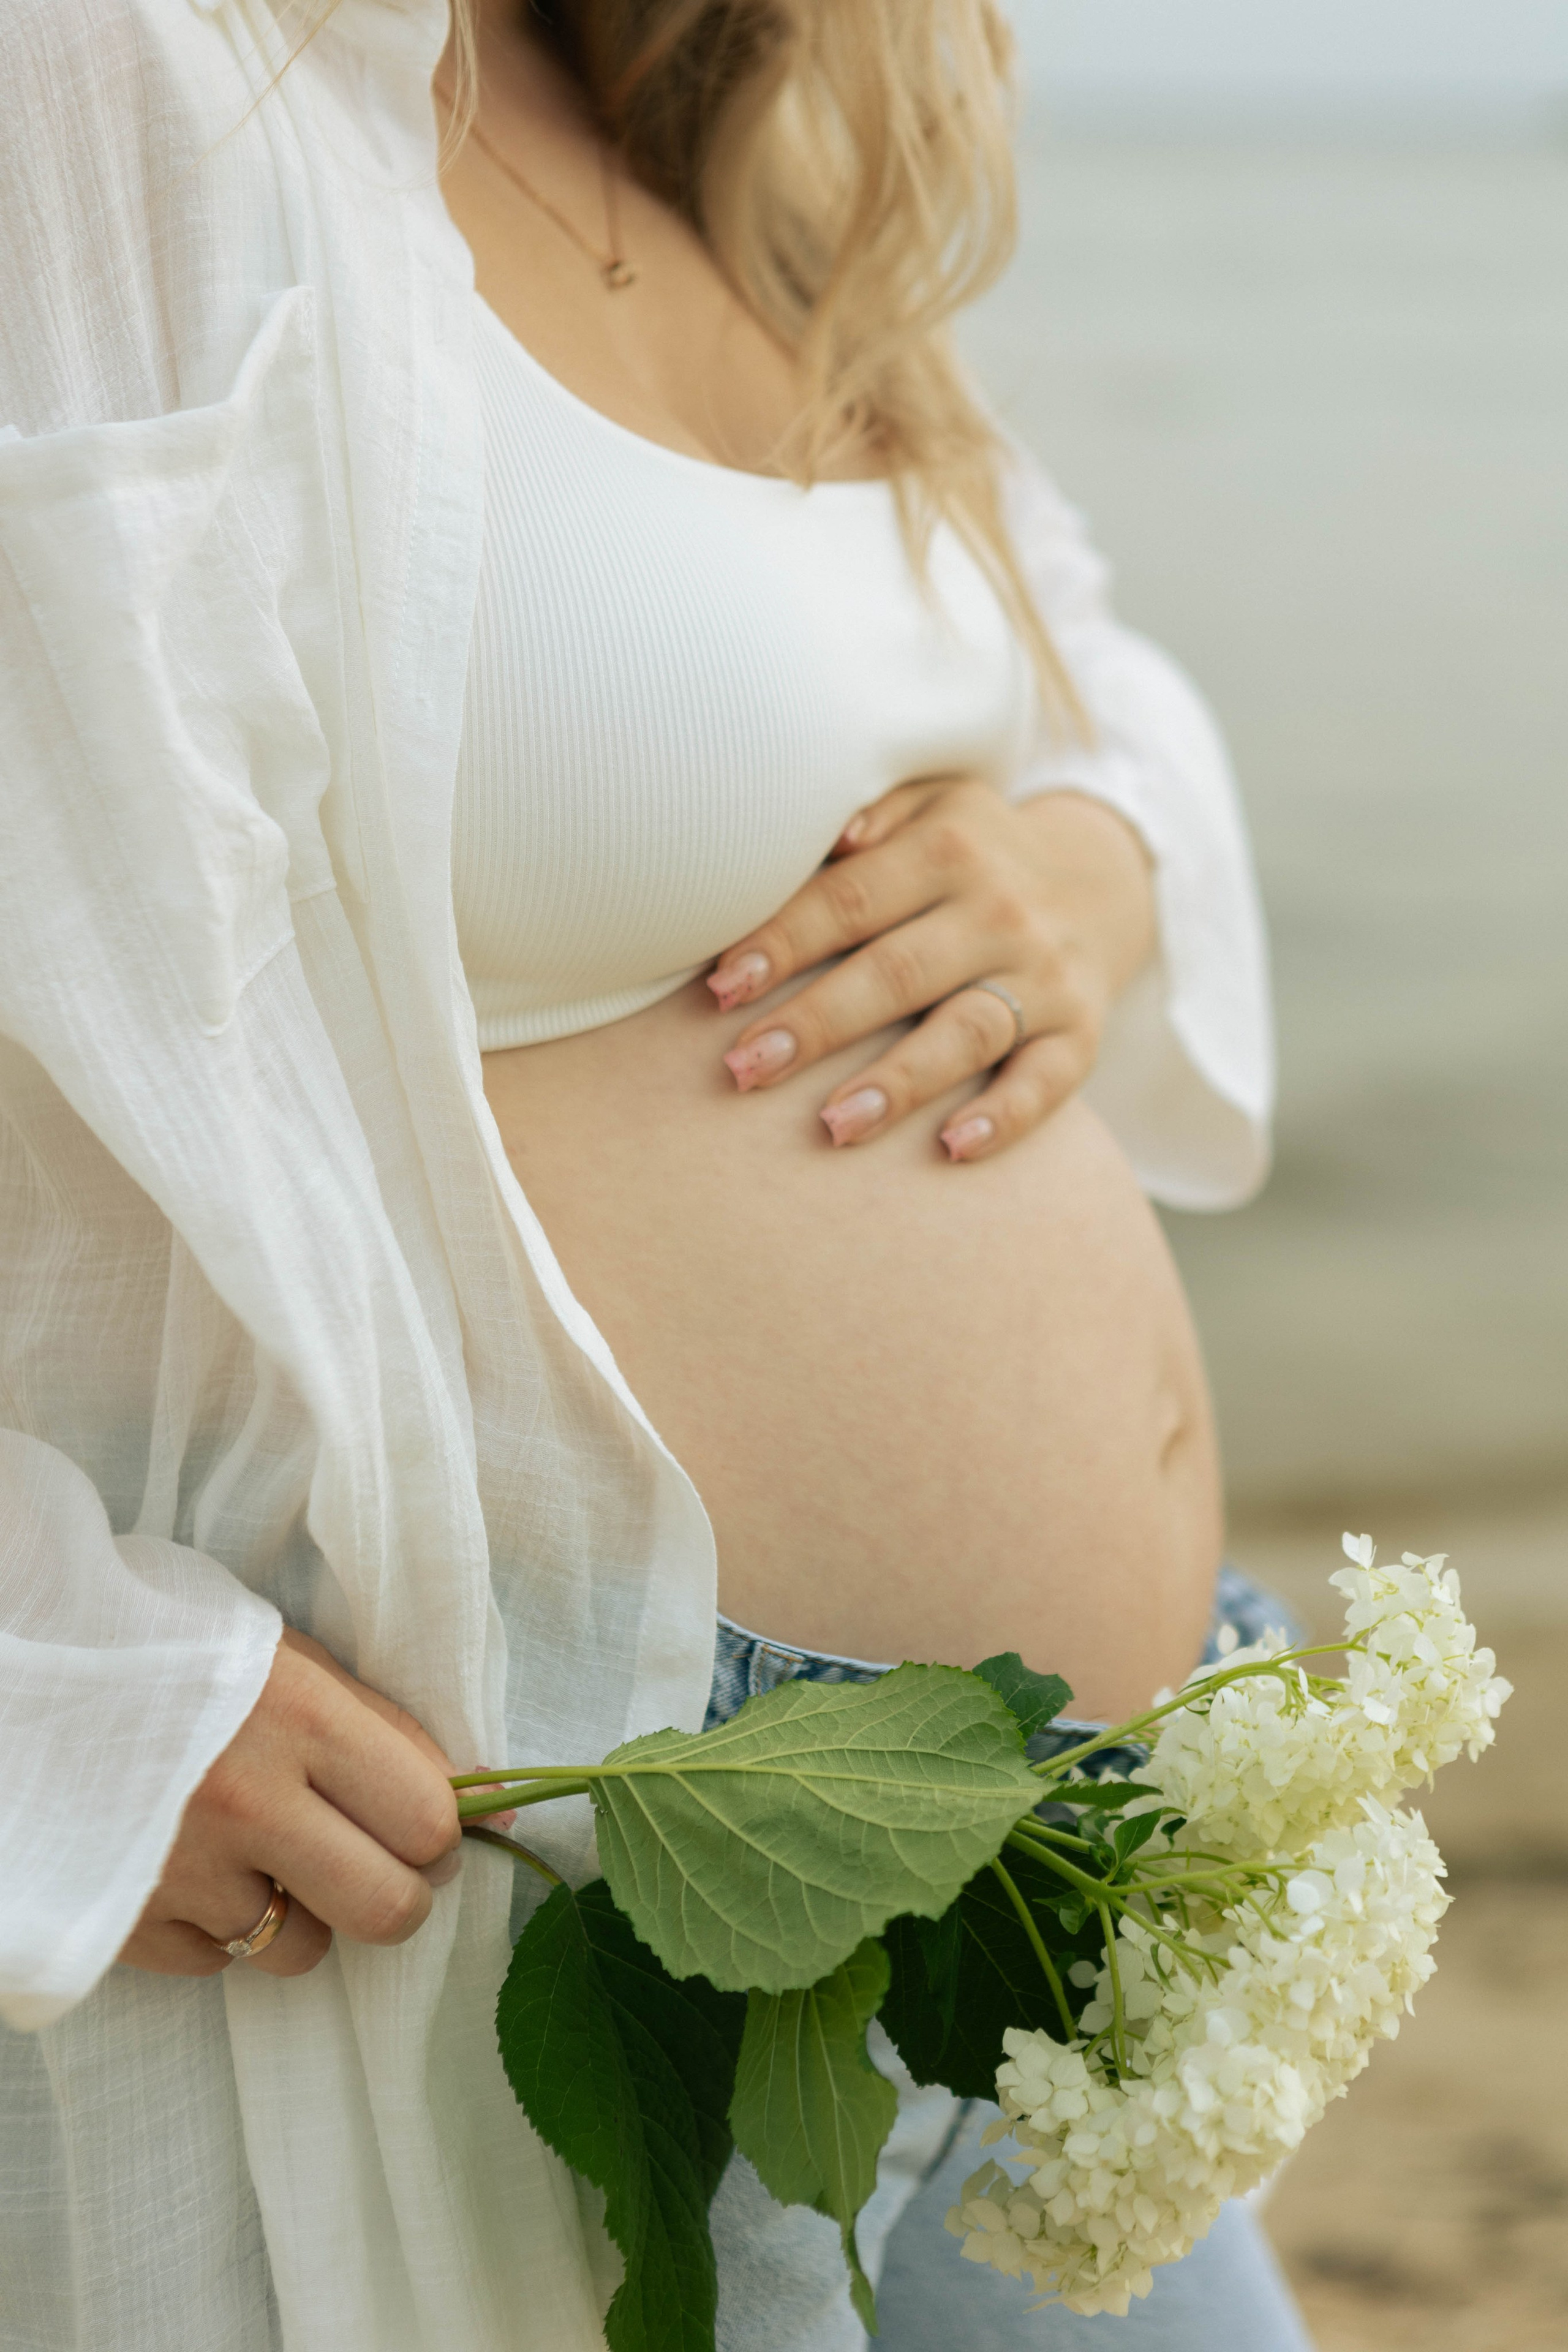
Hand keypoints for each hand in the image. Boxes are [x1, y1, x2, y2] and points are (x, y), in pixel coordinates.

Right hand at [117, 1629, 462, 1980]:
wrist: (33, 1675)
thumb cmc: (180, 1655)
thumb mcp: (290, 1661)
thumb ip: (386, 1730)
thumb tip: (488, 1799)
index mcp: (298, 1716)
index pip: (429, 1822)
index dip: (442, 1833)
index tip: (425, 1825)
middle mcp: (245, 1801)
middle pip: (386, 1908)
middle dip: (397, 1894)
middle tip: (373, 1862)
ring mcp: (180, 1870)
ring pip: (300, 1949)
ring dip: (300, 1914)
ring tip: (262, 1853)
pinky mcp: (122, 1920)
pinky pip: (216, 1963)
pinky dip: (219, 1929)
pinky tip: (196, 1867)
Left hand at [708, 780, 1155, 1160]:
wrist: (1097, 885)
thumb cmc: (972, 855)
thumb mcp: (932, 802)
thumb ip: (875, 810)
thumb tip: (833, 835)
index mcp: (950, 849)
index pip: (850, 900)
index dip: (783, 943)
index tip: (721, 987)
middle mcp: (1000, 913)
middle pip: (897, 973)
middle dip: (816, 1024)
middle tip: (744, 1068)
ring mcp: (1044, 978)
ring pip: (966, 1033)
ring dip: (898, 1082)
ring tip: (832, 1124)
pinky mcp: (1080, 1033)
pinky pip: (1046, 1081)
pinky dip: (1005, 1116)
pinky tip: (952, 1149)